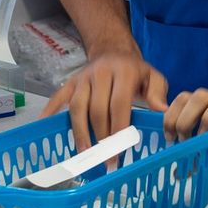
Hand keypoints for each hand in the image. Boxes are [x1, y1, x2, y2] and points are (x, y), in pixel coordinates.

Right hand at [45, 49, 168, 149]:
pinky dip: (50, 110)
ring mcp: (83, 77)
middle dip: (101, 136)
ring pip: (77, 106)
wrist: (113, 50)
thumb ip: (158, 93)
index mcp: (124, 72)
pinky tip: (44, 124)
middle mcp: (101, 73)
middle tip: (104, 157)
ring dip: (79, 131)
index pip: (119, 103)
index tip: (120, 149)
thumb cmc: (135, 71)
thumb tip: (162, 111)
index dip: (119, 128)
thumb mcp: (153, 77)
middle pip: (97, 109)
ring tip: (84, 153)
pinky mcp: (70, 81)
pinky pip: (58, 97)